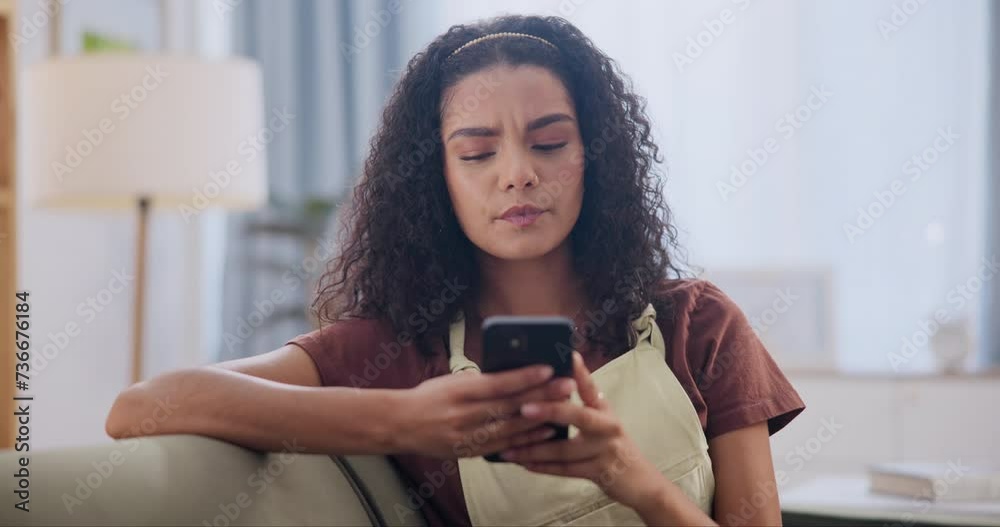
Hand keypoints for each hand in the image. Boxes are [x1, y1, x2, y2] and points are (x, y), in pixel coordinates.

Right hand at [391, 364, 576, 458]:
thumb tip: (515, 376)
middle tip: (565, 386)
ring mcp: (466, 436)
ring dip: (539, 419)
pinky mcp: (468, 452)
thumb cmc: (428, 396)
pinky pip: (502, 446)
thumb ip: (481, 381)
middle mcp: (462, 415)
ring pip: (510, 428)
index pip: (497, 383)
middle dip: (541, 395)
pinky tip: (544, 432)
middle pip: (508, 406)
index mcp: (458, 392)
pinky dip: (525, 439)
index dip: (524, 376)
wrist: (400, 424)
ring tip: (563, 408)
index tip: (548, 368)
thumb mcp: (452, 380)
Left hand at [497, 352, 668, 511]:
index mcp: (604, 410)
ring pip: (564, 449)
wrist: (640, 480)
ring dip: (534, 449)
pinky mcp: (600, 472)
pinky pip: (566, 470)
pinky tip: (525, 464)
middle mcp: (607, 426)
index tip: (567, 355)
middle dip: (549, 410)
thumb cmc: (614, 445)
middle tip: (524, 408)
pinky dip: (544, 468)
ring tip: (509, 447)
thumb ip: (585, 403)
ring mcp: (605, 450)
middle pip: (577, 416)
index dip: (578, 371)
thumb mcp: (604, 419)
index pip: (590, 387)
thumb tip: (558, 383)